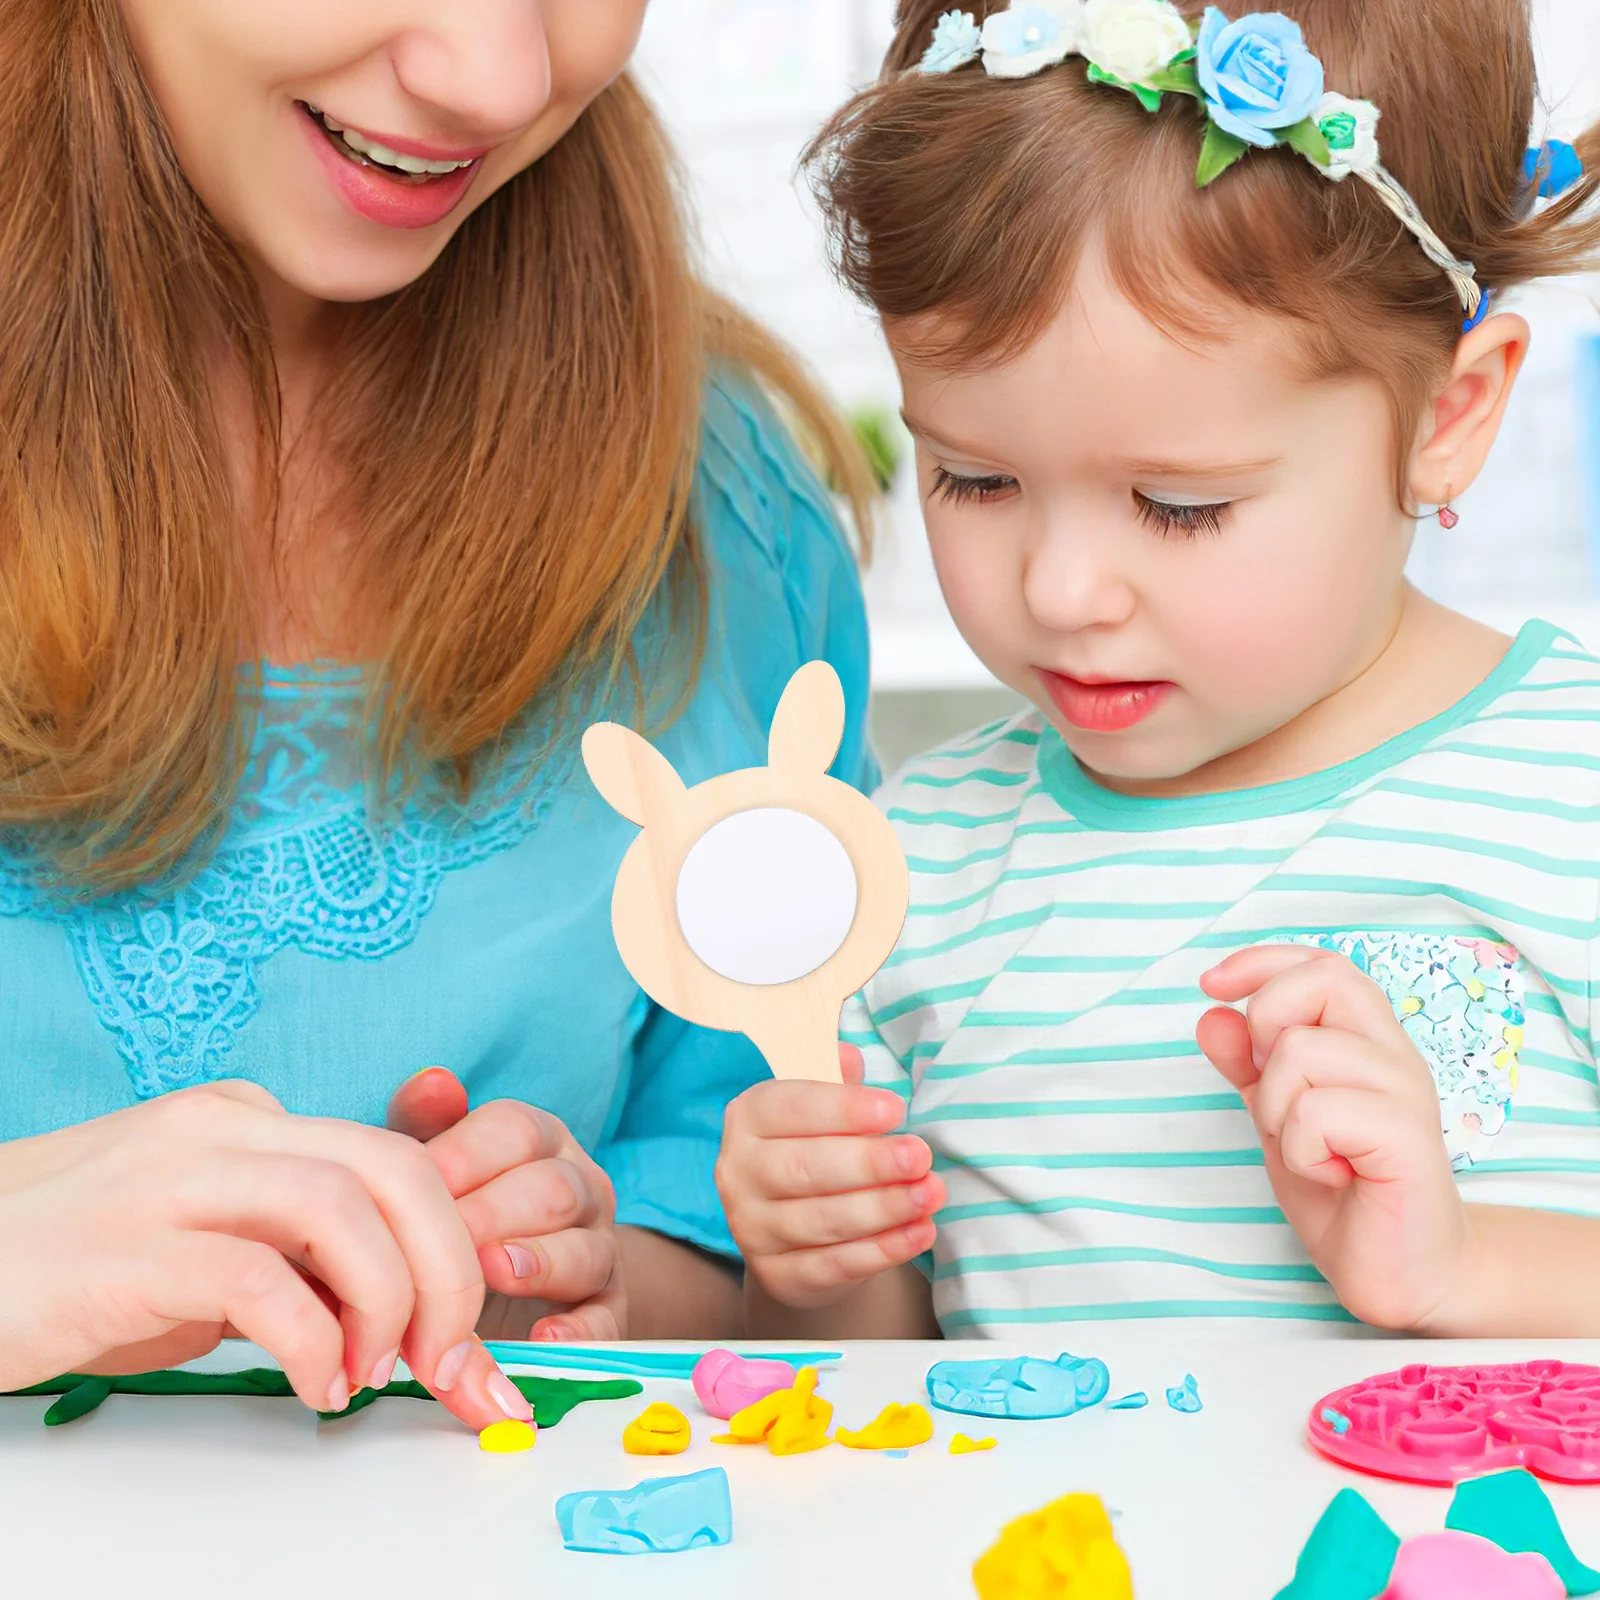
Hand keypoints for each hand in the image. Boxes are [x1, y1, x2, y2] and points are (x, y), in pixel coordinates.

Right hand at [0, 1082, 526, 1428]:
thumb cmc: (76, 1269)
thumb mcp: (206, 1252)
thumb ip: (297, 1260)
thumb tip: (396, 1319)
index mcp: (252, 1122)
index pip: (395, 1163)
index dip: (453, 1253)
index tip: (470, 1344)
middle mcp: (225, 1130)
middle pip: (393, 1169)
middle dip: (448, 1270)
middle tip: (450, 1359)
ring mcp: (176, 1178)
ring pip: (341, 1205)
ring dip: (388, 1299)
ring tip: (377, 1371)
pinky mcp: (128, 1247)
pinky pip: (257, 1277)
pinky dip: (313, 1337)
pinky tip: (316, 1382)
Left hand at [387, 1069, 624, 1341]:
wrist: (498, 1295)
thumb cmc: (455, 1217)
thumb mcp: (433, 1171)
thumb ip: (424, 1124)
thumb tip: (432, 1081)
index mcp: (540, 1142)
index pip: (516, 1130)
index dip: (465, 1155)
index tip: (414, 1186)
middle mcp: (581, 1188)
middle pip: (553, 1187)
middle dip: (492, 1213)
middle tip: (440, 1241)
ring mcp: (600, 1250)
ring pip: (585, 1249)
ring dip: (538, 1261)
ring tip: (491, 1273)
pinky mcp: (608, 1312)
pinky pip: (606, 1320)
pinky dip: (579, 1332)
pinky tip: (543, 1340)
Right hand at [715, 1045, 943, 1310]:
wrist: (793, 1234)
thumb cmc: (816, 1151)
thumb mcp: (822, 1111)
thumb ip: (836, 1083)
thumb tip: (849, 1057)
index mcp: (748, 1118)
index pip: (792, 1108)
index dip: (844, 1109)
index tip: (895, 1109)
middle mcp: (738, 1173)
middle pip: (805, 1169)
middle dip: (869, 1164)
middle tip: (920, 1156)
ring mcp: (751, 1229)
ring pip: (822, 1221)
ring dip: (884, 1209)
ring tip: (931, 1194)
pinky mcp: (775, 1276)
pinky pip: (833, 1265)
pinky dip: (882, 1251)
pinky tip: (920, 1232)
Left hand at [1197, 945, 1467, 1328]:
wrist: (1398, 1273)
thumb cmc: (1344, 1190)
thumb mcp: (1276, 1116)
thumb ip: (1246, 1064)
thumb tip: (1211, 1013)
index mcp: (1367, 1042)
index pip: (1323, 964)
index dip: (1263, 961)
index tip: (1211, 985)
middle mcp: (1394, 1055)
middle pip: (1320, 981)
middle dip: (1268, 1029)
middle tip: (1279, 1097)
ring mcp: (1408, 1092)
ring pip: (1303, 1050)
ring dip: (1279, 1109)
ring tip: (1313, 1151)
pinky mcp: (1410, 1137)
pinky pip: (1317, 1111)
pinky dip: (1302, 1149)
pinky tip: (1332, 1174)